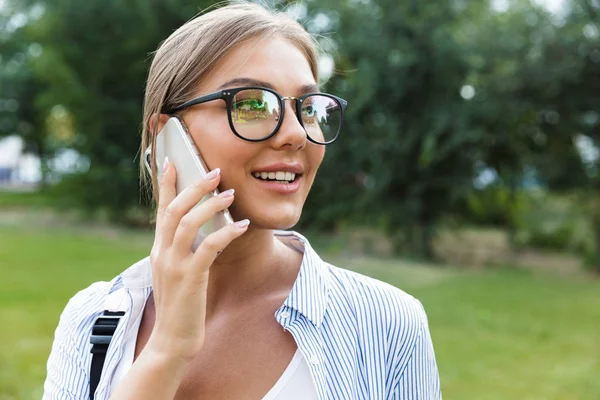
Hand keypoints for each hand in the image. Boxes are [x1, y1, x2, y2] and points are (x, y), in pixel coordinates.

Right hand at [147, 157, 248, 361]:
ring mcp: (174, 265)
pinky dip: (226, 233)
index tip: (171, 161)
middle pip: (175, 209)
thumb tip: (199, 229)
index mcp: (159, 249)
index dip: (166, 184)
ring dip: (211, 205)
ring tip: (231, 194)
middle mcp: (162, 253)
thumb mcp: (175, 273)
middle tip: (215, 171)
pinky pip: (208, 247)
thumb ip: (181, 250)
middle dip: (194, 187)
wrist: (172, 341)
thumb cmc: (180, 306)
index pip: (161, 209)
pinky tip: (241, 226)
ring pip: (188, 223)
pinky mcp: (190, 278)